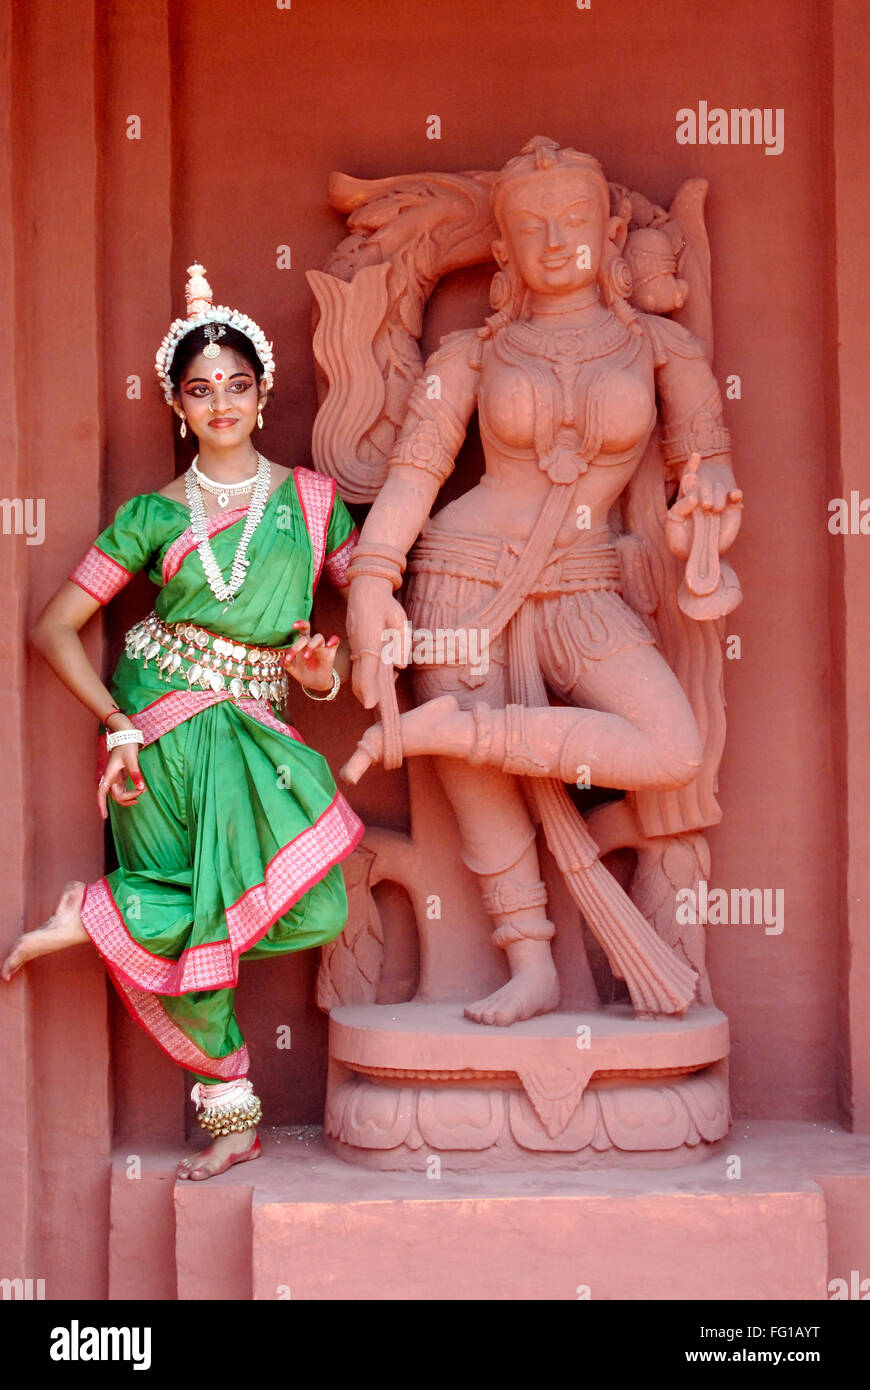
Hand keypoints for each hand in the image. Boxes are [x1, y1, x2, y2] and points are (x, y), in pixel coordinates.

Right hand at [97, 745, 145, 819]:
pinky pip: (123, 790)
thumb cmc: (127, 746)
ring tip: (141, 793)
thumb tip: (141, 788)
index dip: (102, 805)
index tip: (104, 817)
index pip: (102, 793)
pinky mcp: (121, 777)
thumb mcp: (132, 759)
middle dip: (128, 798)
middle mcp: (111, 778)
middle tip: (141, 792)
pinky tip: (140, 791)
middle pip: (116, 796)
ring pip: (119, 794)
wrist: (125, 736)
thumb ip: (136, 774)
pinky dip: (131, 793)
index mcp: (110, 774)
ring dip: (129, 797)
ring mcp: (116, 778)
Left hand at [282, 621, 340, 691]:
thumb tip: (282, 659)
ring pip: (319, 637)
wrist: (315, 683)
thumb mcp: (293, 669)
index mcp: (302, 644)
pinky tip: (329, 644)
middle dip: (299, 643)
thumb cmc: (304, 672)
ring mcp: (321, 647)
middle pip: (307, 634)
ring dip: (312, 645)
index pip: (301, 630)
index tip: (293, 625)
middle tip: (293, 652)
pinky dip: (333, 640)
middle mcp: (311, 643)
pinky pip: (336, 642)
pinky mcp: (330, 653)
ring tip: (306, 656)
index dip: (299, 624)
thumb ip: (287, 663)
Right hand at [346, 576, 409, 709]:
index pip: (367, 672)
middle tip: (376, 706)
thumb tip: (400, 666)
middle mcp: (359, 646)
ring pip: (357, 672)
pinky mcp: (354, 643)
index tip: (372, 705)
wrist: (366, 588)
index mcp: (369, 641)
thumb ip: (402, 643)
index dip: (369, 691)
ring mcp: (354, 645)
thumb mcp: (399, 620)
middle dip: (365, 695)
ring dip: (365, 686)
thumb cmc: (386, 603)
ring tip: (380, 693)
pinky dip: (364, 675)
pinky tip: (376, 677)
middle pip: (358, 678)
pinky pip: (357, 664)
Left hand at [666, 453, 742, 557]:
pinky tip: (735, 495)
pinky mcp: (731, 510)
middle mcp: (703, 496)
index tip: (695, 455)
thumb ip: (679, 508)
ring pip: (720, 489)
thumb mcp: (673, 523)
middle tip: (704, 504)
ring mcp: (717, 502)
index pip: (689, 477)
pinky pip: (735, 498)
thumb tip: (694, 498)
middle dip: (704, 489)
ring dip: (717, 496)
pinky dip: (736, 495)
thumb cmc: (680, 540)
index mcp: (687, 496)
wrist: (696, 555)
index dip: (692, 465)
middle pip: (705, 482)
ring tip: (713, 510)